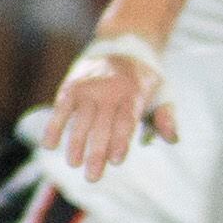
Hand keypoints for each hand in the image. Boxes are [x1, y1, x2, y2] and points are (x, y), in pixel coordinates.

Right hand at [44, 36, 175, 180]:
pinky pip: (60, 109)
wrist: (121, 46)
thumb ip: (165, 117)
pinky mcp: (71, 87)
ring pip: (80, 119)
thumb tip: (173, 139)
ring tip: (74, 164)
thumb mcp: (162, 94)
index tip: (115, 161)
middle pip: (101, 125)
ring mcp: (88, 88)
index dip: (120, 141)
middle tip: (92, 177)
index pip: (125, 121)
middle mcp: (109, 90)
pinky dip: (54, 126)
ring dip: (75, 143)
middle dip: (96, 152)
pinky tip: (49, 145)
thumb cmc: (144, 81)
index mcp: (134, 94)